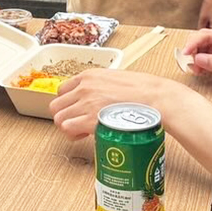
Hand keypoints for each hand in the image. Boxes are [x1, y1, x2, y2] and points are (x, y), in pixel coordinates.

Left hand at [49, 69, 176, 139]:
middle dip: (65, 116)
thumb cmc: (143, 91)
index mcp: (89, 75)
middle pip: (56, 105)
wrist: (155, 99)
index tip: (77, 110)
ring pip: (58, 118)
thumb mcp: (115, 79)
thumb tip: (95, 98)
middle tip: (78, 122)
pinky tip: (86, 134)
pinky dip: (74, 134)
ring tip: (83, 130)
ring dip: (69, 127)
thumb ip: (99, 87)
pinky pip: (67, 129)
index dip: (69, 103)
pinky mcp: (89, 119)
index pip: (62, 89)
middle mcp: (84, 87)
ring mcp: (85, 103)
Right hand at [182, 28, 211, 95]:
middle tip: (188, 63)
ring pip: (202, 48)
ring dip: (196, 58)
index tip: (185, 53)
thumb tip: (199, 59)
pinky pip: (206, 56)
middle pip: (201, 39)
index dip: (193, 43)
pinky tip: (201, 71)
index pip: (206, 35)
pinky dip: (200, 63)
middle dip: (192, 50)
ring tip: (197, 70)